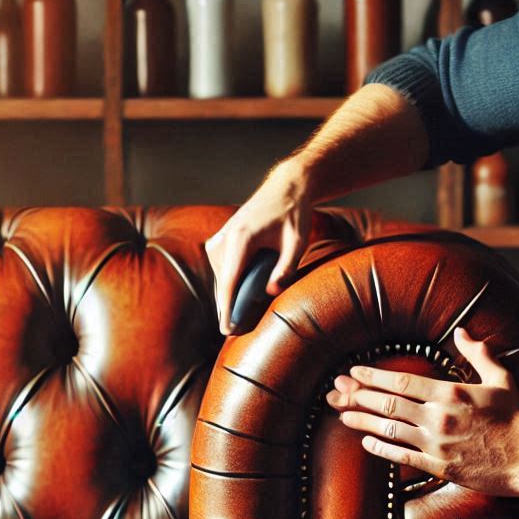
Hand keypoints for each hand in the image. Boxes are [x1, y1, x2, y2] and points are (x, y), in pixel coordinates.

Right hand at [205, 162, 312, 335]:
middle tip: (237, 331)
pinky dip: (230, 281)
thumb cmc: (294, 214)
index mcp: (242, 239)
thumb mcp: (298, 243)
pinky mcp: (222, 237)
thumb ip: (286, 269)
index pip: (229, 281)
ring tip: (242, 311)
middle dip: (228, 306)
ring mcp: (221, 236)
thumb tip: (270, 292)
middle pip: (223, 282)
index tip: (226, 329)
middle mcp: (226, 237)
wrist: (287, 186)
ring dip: (231, 293)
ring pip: (221, 276)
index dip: (227, 308)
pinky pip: (222, 268)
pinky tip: (242, 292)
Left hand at [324, 327, 518, 495]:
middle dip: (359, 396)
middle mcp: (439, 417)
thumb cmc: (517, 419)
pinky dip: (380, 449)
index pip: (402, 381)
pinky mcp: (439, 466)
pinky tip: (366, 443)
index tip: (354, 372)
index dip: (373, 376)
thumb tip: (463, 332)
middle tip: (339, 391)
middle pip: (388, 403)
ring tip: (343, 415)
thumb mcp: (501, 378)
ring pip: (389, 430)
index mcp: (451, 392)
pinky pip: (401, 457)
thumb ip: (478, 354)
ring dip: (362, 422)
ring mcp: (436, 443)